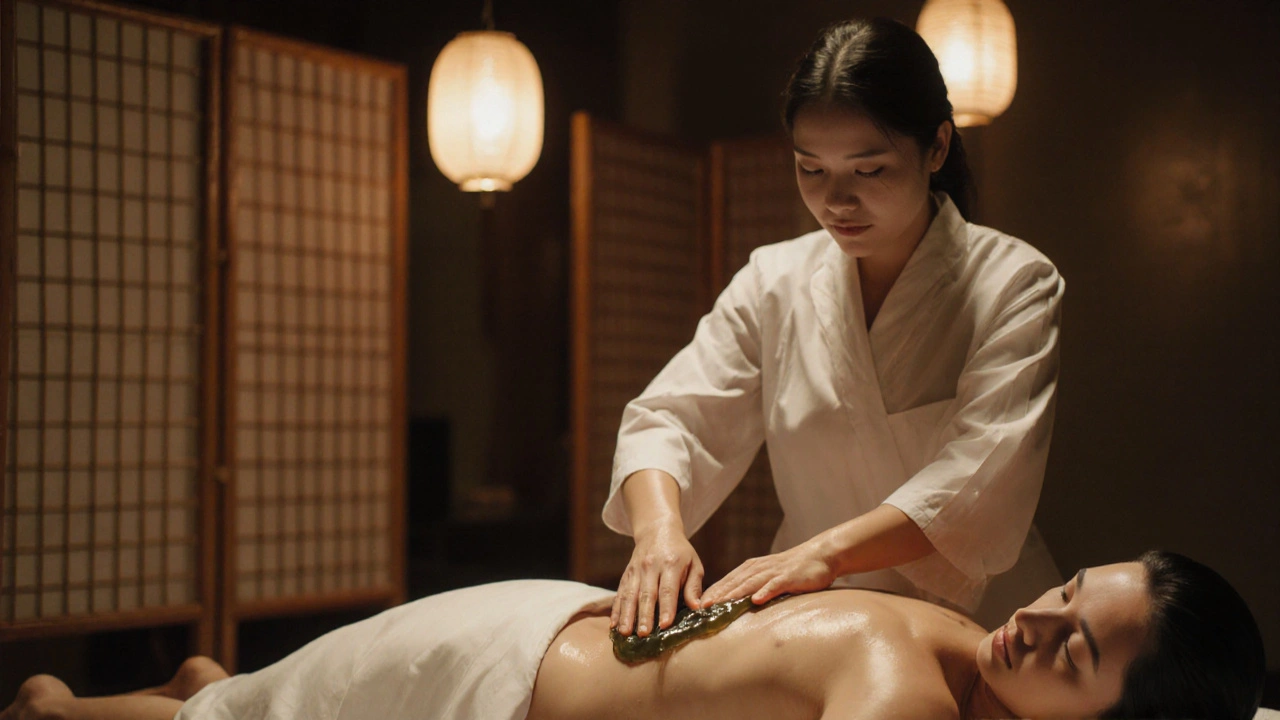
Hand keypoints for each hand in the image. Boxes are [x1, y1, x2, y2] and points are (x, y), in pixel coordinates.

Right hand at [611, 522, 704, 636]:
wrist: (657, 530)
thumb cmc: (681, 553)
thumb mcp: (694, 565)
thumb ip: (694, 587)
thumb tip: (698, 608)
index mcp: (671, 564)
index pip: (668, 589)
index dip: (666, 608)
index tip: (665, 625)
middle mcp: (651, 566)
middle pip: (646, 593)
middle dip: (644, 615)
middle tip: (644, 635)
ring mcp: (636, 569)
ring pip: (630, 594)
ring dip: (627, 615)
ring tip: (625, 633)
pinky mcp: (626, 574)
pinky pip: (620, 592)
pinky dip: (616, 609)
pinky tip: (613, 624)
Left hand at [699, 535, 837, 605]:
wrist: (819, 555)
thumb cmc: (792, 570)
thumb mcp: (768, 577)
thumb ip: (751, 587)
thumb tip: (733, 604)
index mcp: (751, 569)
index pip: (726, 582)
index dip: (711, 593)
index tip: (695, 607)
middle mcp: (758, 569)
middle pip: (733, 583)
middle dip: (716, 595)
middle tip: (700, 608)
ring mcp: (773, 572)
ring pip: (750, 583)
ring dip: (733, 593)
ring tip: (719, 604)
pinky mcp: (789, 577)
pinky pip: (775, 585)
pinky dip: (765, 591)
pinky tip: (756, 600)